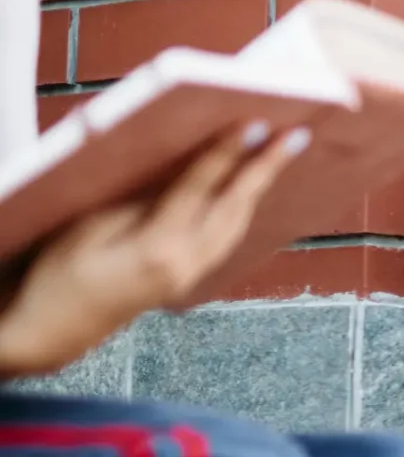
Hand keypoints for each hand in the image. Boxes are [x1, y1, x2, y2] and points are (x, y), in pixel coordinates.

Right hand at [0, 122, 308, 377]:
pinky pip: (226, 240)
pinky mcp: (188, 280)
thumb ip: (138, 200)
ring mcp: (191, 276)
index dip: (228, 154)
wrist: (53, 331)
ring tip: (280, 154)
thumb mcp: (89, 228)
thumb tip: (179, 169)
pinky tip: (247, 193)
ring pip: (237, 225)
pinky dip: (241, 211)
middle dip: (266, 168)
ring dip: (258, 189)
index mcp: (158, 248)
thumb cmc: (59, 276)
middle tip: (296, 135)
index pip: (201, 189)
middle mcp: (186, 264)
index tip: (255, 125)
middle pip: (234, 207)